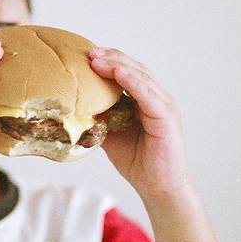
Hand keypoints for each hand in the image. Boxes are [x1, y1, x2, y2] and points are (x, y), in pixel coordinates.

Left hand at [89, 47, 192, 201]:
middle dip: (111, 58)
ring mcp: (164, 106)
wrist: (159, 189)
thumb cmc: (139, 163)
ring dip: (118, 66)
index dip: (109, 61)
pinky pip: (148, 95)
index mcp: (146, 100)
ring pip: (140, 77)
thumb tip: (73, 109)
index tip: (86, 56)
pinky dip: (133, 82)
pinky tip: (118, 73)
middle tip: (88, 52)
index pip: (128, 72)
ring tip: (97, 59)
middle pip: (134, 69)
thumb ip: (99, 119)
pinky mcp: (167, 117)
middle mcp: (158, 99)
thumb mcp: (111, 136)